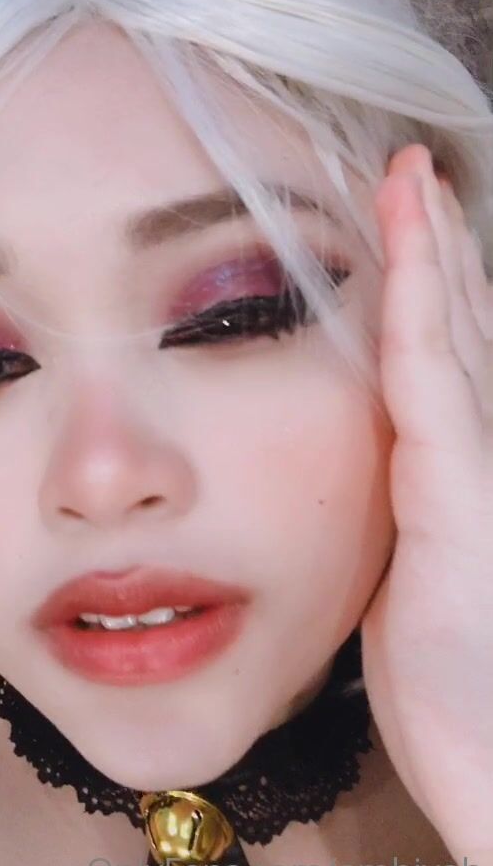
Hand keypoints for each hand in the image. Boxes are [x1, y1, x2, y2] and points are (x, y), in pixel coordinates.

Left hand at [360, 144, 492, 865]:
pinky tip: (408, 255)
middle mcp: (483, 456)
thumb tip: (383, 473)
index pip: (447, 357)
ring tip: (410, 181)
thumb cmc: (454, 693)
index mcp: (460, 475)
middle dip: (435, 245)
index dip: (431, 283)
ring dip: (431, 254)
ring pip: (452, 337)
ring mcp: (480, 473)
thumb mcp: (414, 585)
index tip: (405, 218)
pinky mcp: (461, 501)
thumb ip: (406, 514)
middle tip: (412, 171)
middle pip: (457, 328)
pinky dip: (420, 313)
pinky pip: (430, 386)